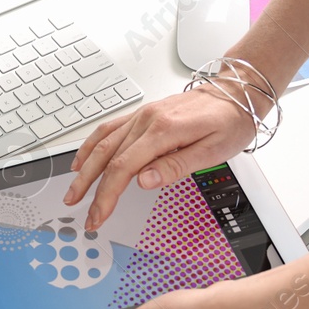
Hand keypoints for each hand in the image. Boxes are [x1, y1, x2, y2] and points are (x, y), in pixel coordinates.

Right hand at [65, 86, 259, 229]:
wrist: (235, 93)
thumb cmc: (229, 121)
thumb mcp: (213, 150)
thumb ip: (175, 166)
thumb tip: (143, 181)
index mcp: (163, 130)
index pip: (123, 168)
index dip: (106, 195)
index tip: (99, 215)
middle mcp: (146, 120)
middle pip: (106, 157)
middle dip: (89, 188)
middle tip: (83, 213)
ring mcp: (142, 116)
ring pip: (102, 143)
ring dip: (84, 169)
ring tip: (73, 191)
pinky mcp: (142, 115)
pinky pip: (108, 129)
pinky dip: (91, 146)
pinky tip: (82, 161)